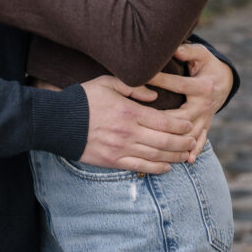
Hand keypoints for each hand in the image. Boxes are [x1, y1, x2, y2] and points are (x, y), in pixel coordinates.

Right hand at [79, 75, 194, 173]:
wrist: (59, 121)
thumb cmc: (84, 98)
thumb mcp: (108, 82)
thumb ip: (134, 87)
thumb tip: (155, 95)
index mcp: (129, 112)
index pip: (165, 121)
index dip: (181, 125)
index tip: (189, 125)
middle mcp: (129, 133)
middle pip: (165, 141)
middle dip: (183, 142)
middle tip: (192, 141)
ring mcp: (121, 149)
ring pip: (156, 156)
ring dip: (175, 157)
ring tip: (186, 155)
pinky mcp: (113, 161)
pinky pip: (141, 167)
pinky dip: (157, 169)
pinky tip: (167, 167)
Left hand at [148, 44, 232, 161]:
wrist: (224, 81)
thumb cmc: (207, 65)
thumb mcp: (201, 54)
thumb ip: (188, 51)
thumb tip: (174, 49)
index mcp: (202, 87)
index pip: (178, 85)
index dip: (160, 81)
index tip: (141, 79)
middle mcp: (204, 105)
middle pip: (182, 116)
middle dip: (163, 120)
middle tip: (142, 122)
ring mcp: (206, 118)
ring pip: (189, 132)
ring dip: (175, 140)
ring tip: (157, 145)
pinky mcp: (206, 126)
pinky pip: (200, 141)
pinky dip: (194, 150)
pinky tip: (186, 159)